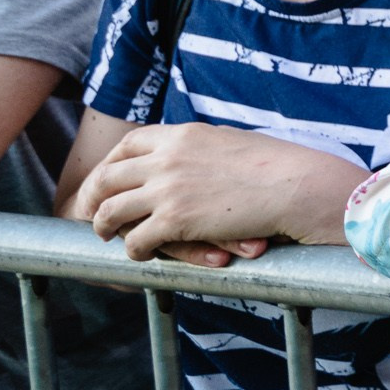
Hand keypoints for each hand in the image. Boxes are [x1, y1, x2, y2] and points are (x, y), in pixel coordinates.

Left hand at [81, 123, 365, 262]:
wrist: (297, 184)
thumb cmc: (278, 165)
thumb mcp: (231, 142)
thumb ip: (203, 147)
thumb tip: (197, 154)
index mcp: (182, 135)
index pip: (129, 144)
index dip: (111, 163)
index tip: (108, 178)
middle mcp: (167, 159)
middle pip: (109, 176)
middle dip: (94, 195)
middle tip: (92, 211)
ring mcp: (168, 190)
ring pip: (112, 210)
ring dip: (102, 225)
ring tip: (104, 235)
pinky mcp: (175, 221)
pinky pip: (136, 240)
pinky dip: (132, 250)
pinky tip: (139, 254)